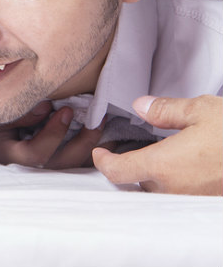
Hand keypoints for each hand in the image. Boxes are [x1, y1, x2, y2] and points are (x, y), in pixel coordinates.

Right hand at [0, 101, 104, 168]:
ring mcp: (34, 168)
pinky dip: (85, 150)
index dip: (54, 135)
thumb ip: (17, 113)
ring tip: (104, 128)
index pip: (36, 154)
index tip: (65, 111)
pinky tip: (102, 139)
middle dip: (82, 144)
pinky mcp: (44, 162)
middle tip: (95, 120)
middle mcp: (23, 168)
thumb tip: (48, 107)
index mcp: (6, 155)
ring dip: (89, 149)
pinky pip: (68, 160)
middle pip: (59, 165)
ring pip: (67, 167)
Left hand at [93, 95, 222, 194]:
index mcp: (163, 165)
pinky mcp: (208, 200)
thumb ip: (166, 110)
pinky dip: (175, 181)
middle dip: (133, 166)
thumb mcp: (201, 111)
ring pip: (160, 190)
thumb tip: (140, 106)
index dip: (103, 162)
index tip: (100, 153)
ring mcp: (191, 199)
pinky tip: (184, 166)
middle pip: (138, 182)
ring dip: (155, 176)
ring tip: (160, 155)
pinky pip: (180, 193)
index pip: (117, 171)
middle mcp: (173, 188)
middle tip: (133, 148)